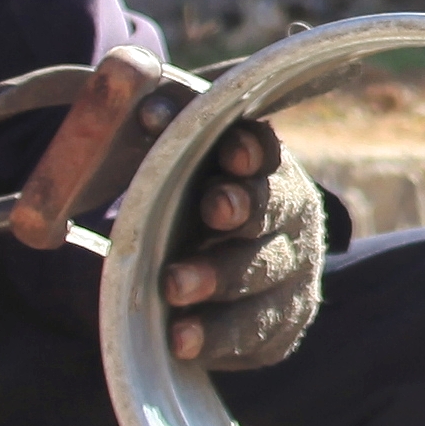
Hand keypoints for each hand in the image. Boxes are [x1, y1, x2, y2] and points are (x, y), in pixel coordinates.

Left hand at [7, 45, 325, 367]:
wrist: (210, 274)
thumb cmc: (186, 201)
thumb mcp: (171, 161)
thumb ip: (159, 123)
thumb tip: (133, 85)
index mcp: (261, 164)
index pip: (263, 149)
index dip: (250, 149)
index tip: (230, 152)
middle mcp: (289, 214)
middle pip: (273, 209)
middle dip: (241, 210)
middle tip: (211, 213)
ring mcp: (292, 271)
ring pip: (265, 275)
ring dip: (220, 280)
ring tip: (173, 290)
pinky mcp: (281, 323)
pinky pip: (257, 333)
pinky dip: (218, 337)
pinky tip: (182, 340)